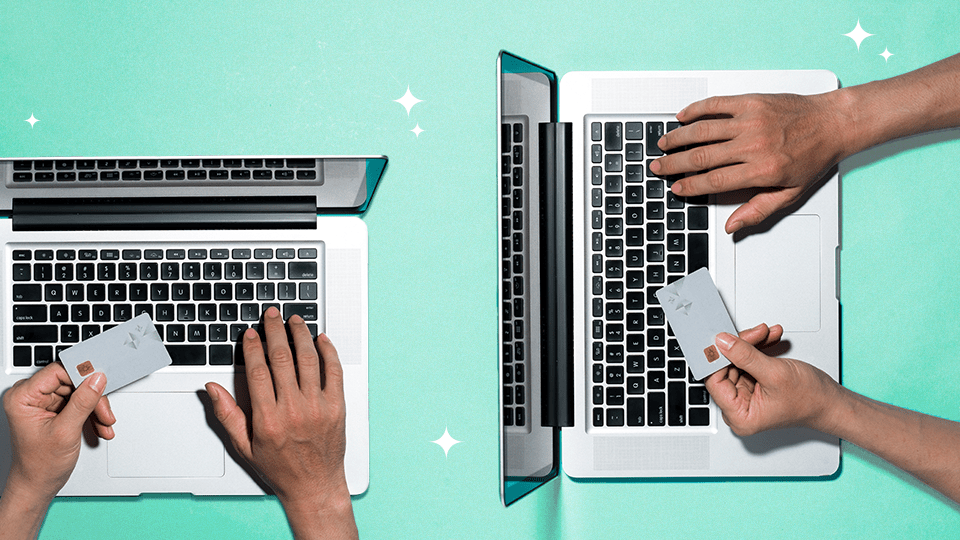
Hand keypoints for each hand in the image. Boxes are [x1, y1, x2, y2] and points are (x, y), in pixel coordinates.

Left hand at [2, 363, 114, 500]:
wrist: (37, 485)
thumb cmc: (39, 465)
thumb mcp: (65, 431)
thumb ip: (83, 402)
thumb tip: (96, 379)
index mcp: (23, 397)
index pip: (57, 371)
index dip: (82, 376)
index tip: (101, 382)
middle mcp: (31, 397)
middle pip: (72, 382)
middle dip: (92, 398)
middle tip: (104, 413)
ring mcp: (43, 403)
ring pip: (79, 392)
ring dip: (95, 408)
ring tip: (103, 424)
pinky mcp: (54, 409)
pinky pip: (79, 402)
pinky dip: (91, 414)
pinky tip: (98, 426)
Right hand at [205, 307, 355, 539]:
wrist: (314, 486)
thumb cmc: (280, 468)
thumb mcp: (244, 446)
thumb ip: (227, 414)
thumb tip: (212, 388)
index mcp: (268, 419)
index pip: (258, 372)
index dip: (252, 348)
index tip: (250, 333)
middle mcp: (293, 410)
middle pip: (282, 359)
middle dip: (275, 332)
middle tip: (271, 315)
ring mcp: (318, 407)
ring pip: (308, 360)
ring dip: (301, 335)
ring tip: (295, 320)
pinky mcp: (337, 407)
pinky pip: (334, 372)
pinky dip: (328, 352)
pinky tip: (321, 340)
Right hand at [651, 93, 843, 232]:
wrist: (834, 123)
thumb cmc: (814, 157)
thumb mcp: (790, 193)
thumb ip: (758, 210)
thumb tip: (733, 226)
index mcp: (762, 170)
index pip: (714, 181)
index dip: (690, 186)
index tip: (676, 188)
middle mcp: (754, 145)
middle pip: (702, 156)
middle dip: (674, 164)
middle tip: (659, 167)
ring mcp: (752, 121)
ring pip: (703, 130)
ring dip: (678, 138)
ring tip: (664, 144)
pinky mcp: (752, 101)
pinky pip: (716, 104)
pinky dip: (696, 110)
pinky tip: (683, 117)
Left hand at [706, 329, 841, 435]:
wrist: (831, 401)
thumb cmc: (810, 399)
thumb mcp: (774, 373)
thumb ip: (744, 356)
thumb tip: (722, 343)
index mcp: (739, 415)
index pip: (715, 381)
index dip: (719, 358)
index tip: (723, 339)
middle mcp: (739, 408)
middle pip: (726, 368)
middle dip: (741, 346)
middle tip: (755, 332)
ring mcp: (746, 396)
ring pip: (737, 361)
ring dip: (751, 344)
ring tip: (766, 333)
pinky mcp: (754, 385)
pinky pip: (748, 362)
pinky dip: (757, 349)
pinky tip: (768, 339)